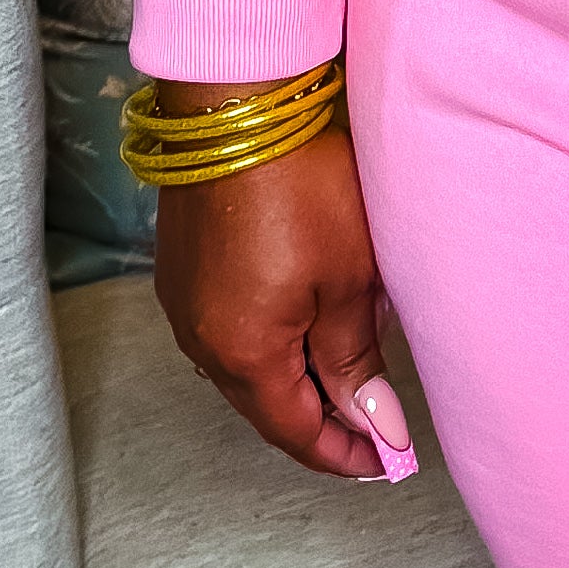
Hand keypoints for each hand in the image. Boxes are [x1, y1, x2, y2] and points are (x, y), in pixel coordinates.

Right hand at [153, 118, 413, 482]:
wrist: (239, 105)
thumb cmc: (302, 186)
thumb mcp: (348, 281)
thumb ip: (355, 361)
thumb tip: (377, 424)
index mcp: (244, 353)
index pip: (295, 431)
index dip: (342, 454)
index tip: (385, 462)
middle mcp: (201, 339)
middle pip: (265, 406)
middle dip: (319, 424)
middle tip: (374, 430)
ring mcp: (185, 303)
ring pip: (245, 370)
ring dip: (293, 383)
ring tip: (346, 379)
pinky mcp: (183, 270)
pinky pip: (228, 332)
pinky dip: (269, 345)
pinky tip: (304, 329)